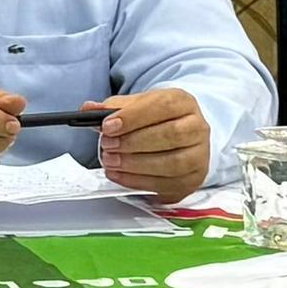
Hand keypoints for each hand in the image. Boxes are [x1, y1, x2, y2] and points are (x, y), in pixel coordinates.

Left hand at [91, 89, 212, 203]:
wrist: (183, 138)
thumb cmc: (158, 121)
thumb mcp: (138, 106)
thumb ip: (114, 107)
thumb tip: (88, 109)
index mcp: (184, 103)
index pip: (163, 106)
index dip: (133, 117)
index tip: (108, 126)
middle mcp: (197, 128)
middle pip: (170, 135)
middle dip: (132, 142)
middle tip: (107, 145)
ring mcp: (198, 156)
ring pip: (171, 163)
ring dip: (134, 164)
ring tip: (111, 161)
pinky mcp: (192, 180)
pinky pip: (165, 184)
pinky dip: (137, 181)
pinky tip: (119, 175)